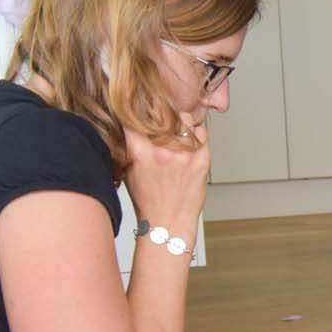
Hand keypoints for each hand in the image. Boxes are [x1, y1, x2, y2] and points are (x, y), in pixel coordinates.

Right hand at [122, 121, 210, 240]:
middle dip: (161, 115)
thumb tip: (130, 126)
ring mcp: (184, 156)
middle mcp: (163, 151)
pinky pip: (203, 133)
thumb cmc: (149, 201)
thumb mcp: (129, 171)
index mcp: (140, 153)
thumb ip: (130, 147)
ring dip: (181, 123)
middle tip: (162, 121)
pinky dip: (197, 134)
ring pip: (185, 120)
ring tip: (178, 132)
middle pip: (163, 114)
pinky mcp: (202, 161)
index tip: (138, 109)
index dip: (135, 111)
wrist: (169, 222)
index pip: (134, 118)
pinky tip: (191, 141)